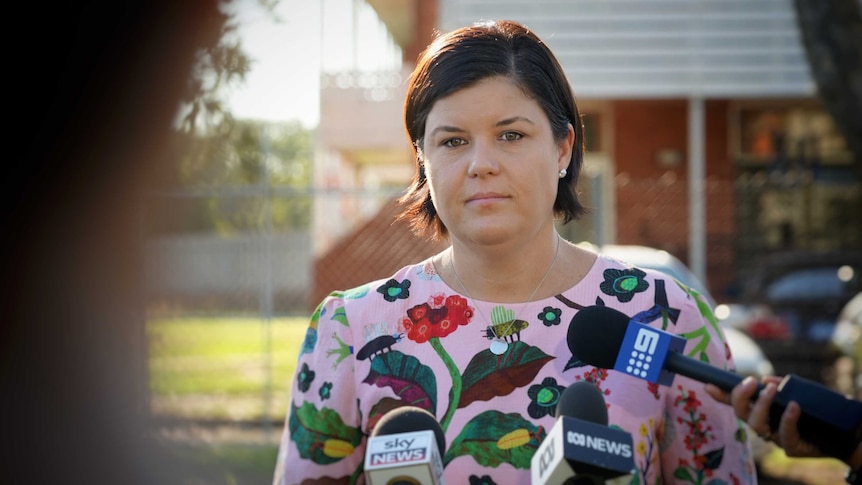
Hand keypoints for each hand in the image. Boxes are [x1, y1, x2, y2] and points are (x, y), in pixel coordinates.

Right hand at [704, 376, 821, 458]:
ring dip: (761, 405)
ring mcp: (775, 437)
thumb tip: (767, 379)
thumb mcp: (797, 393)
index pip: (736, 403)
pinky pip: (784, 435)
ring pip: (756, 426)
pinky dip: (787, 420)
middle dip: (741, 397)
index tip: (709, 385)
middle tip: (752, 381)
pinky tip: (793, 407)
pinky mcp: (791, 447)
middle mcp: (764, 425)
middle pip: (741, 414)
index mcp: (761, 411)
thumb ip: (781, 385)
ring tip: (772, 390)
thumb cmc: (813, 412)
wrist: (837, 434)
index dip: (721, 395)